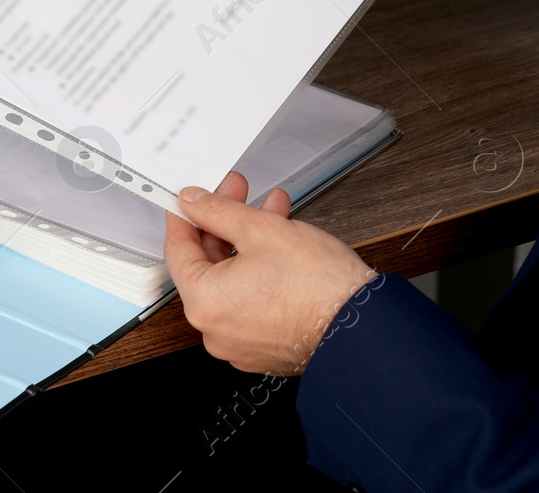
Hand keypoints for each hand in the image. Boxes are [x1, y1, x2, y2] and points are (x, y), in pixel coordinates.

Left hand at [165, 171, 377, 375]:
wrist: (360, 327)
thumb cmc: (318, 287)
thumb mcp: (261, 229)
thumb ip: (218, 211)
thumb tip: (193, 202)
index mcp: (204, 303)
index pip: (178, 251)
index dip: (185, 216)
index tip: (190, 199)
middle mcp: (215, 330)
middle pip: (208, 264)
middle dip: (227, 223)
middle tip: (239, 193)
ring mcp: (240, 342)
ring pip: (233, 280)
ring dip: (248, 242)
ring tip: (273, 212)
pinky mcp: (264, 346)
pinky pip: (250, 301)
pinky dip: (259, 272)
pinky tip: (281, 246)